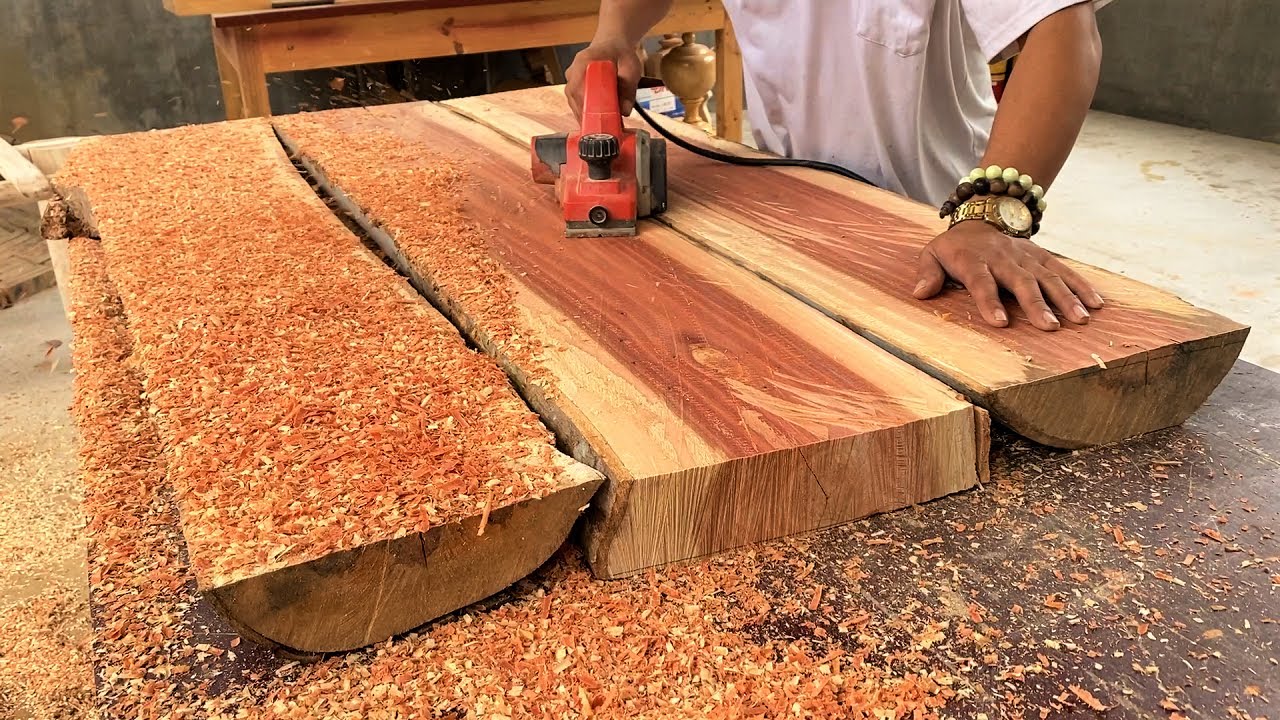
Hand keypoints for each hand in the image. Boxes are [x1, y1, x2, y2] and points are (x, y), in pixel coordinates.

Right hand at [565, 40, 642, 120]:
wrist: (612, 46)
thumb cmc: (620, 54)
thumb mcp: (631, 67)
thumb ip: (629, 88)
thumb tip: (624, 111)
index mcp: (583, 61)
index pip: (579, 88)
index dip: (589, 106)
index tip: (601, 119)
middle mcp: (573, 72)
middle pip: (576, 101)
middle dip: (590, 117)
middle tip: (607, 128)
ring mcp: (571, 82)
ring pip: (575, 106)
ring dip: (589, 118)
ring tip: (606, 127)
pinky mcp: (574, 91)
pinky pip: (578, 106)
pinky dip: (588, 116)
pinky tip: (601, 122)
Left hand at [913, 220, 1103, 330]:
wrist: (980, 218)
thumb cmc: (953, 248)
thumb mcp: (931, 254)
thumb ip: (927, 273)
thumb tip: (920, 293)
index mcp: (974, 260)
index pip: (982, 282)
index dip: (989, 302)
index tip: (1000, 323)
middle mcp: (1004, 258)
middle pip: (1021, 281)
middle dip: (1036, 304)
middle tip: (1049, 327)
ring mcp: (1027, 256)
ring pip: (1049, 277)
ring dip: (1066, 298)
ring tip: (1079, 319)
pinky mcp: (1043, 256)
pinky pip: (1065, 271)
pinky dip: (1081, 286)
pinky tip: (1096, 303)